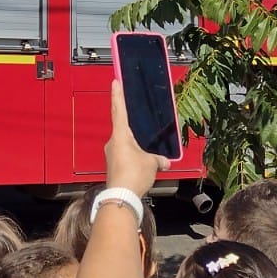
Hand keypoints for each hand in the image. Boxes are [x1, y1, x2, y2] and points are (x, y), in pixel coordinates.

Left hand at [105, 79, 167, 197]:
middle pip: (121, 127)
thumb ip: (159, 159)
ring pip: (124, 143)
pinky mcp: (113, 165)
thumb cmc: (133, 175)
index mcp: (121, 135)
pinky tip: (142, 162)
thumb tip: (165, 161)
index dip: (117, 95)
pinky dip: (133, 155)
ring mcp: (111, 154)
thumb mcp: (152, 163)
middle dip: (130, 123)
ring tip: (146, 149)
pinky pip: (124, 154)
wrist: (122, 196)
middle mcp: (113, 142)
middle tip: (135, 114)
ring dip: (134, 144)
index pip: (118, 109)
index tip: (115, 82)